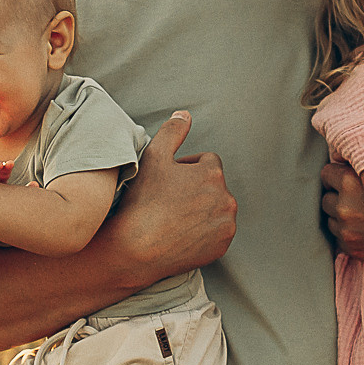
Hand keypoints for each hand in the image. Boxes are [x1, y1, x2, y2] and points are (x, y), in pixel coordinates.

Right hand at [98, 112, 233, 283]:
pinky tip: (183, 232)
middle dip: (196, 189)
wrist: (136, 249)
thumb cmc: (142, 202)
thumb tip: (185, 114)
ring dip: (202, 209)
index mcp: (213, 173)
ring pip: (216, 208)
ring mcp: (226, 224)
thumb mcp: (153, 157)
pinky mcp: (222, 245)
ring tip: (176, 217)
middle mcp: (226, 198)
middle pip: (213, 186)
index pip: (207, 162)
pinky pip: (217, 231)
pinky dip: (205, 231)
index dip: (187, 169)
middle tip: (170, 200)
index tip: (170, 181)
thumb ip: (172, 131)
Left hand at [320, 162, 363, 266]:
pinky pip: (339, 238)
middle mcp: (345, 206)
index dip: (336, 175)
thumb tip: (357, 152)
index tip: (344, 178)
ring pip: (331, 219)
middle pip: (326, 198)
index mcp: (352, 181)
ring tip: (363, 215)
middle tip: (356, 198)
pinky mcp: (353, 248)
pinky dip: (349, 233)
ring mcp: (347, 230)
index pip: (327, 173)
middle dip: (338, 197)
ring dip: (342, 216)